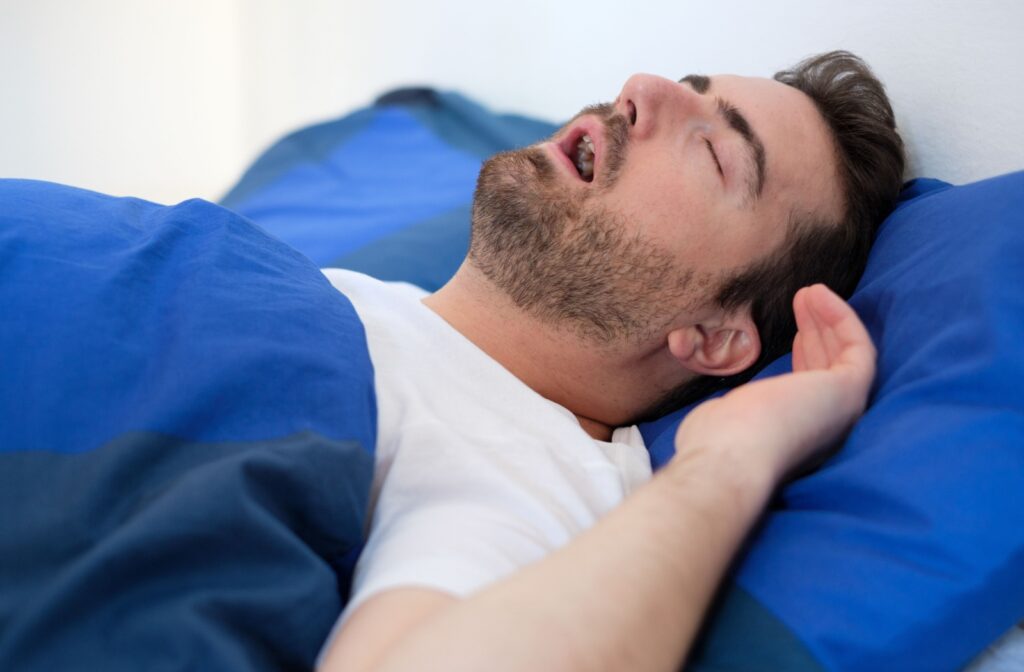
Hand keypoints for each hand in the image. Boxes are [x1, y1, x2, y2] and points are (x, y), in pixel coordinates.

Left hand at [673, 284, 875, 482]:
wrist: (729, 457)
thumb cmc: (717, 442)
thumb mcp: (724, 419)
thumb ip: (736, 412)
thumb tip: (725, 409)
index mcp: (797, 435)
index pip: (809, 389)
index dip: (806, 355)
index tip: (795, 331)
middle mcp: (826, 427)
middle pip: (828, 369)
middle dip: (818, 332)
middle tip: (802, 300)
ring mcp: (841, 411)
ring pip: (844, 356)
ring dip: (828, 319)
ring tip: (809, 291)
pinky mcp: (850, 391)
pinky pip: (858, 347)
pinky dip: (842, 318)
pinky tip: (819, 295)